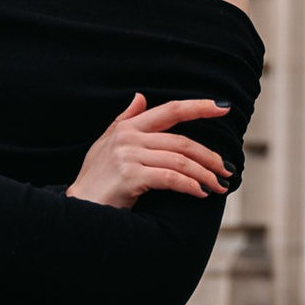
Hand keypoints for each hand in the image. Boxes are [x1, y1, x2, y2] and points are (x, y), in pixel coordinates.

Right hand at [69, 93, 229, 210]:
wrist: (78, 206)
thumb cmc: (94, 179)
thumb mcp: (106, 144)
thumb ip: (125, 120)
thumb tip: (140, 97)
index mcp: (127, 127)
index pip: (170, 111)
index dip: (198, 107)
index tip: (223, 108)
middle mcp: (129, 137)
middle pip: (181, 141)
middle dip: (209, 156)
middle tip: (226, 169)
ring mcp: (129, 156)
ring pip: (180, 160)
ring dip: (205, 174)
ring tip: (218, 185)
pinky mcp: (131, 176)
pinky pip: (171, 178)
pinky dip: (190, 185)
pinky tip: (200, 193)